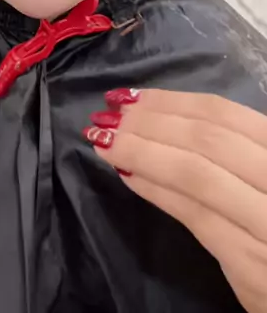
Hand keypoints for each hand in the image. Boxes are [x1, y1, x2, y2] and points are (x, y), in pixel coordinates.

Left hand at [83, 88, 266, 312]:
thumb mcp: (264, 172)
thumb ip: (233, 150)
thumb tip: (163, 119)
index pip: (223, 114)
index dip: (171, 102)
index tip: (132, 96)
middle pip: (205, 139)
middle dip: (150, 122)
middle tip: (109, 114)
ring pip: (195, 173)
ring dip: (142, 151)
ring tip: (105, 140)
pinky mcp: (250, 261)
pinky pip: (193, 215)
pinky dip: (156, 190)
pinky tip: (128, 175)